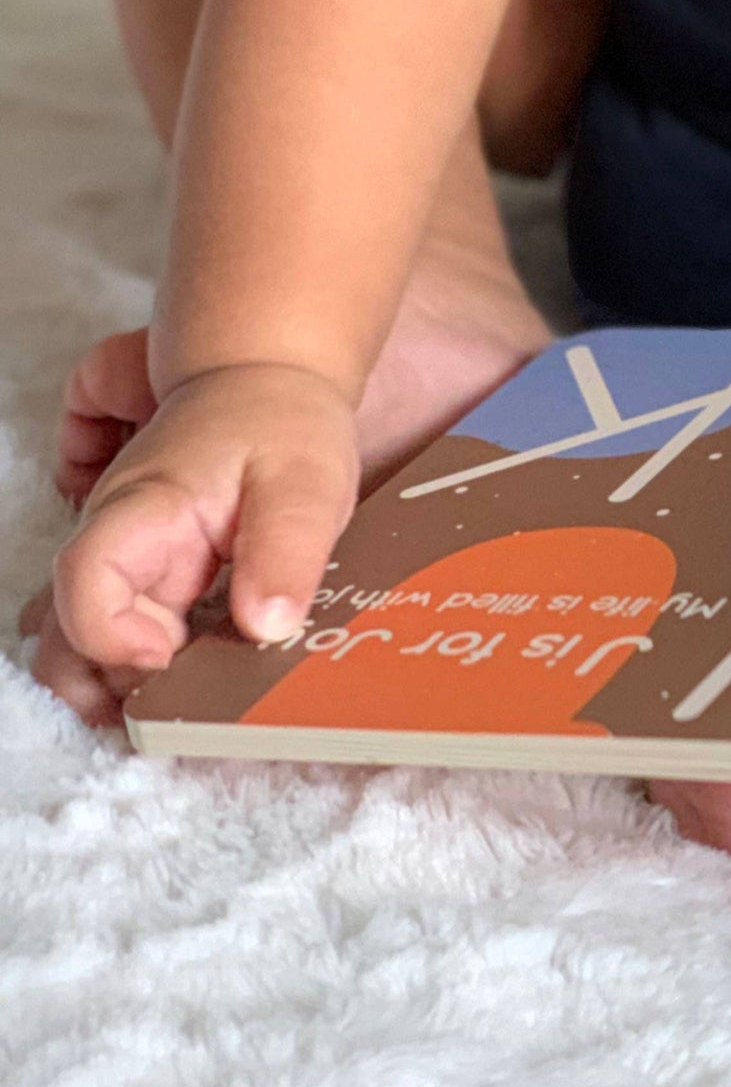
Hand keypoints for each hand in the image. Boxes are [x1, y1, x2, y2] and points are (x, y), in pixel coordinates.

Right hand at [47, 360, 358, 685]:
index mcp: (146, 508)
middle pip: (68, 630)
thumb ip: (286, 551)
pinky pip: (117, 628)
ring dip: (115, 681)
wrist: (270, 379)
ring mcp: (127, 558)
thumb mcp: (306, 481)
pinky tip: (188, 677)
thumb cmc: (286, 423)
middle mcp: (118, 537)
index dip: (111, 636)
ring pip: (82, 638)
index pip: (84, 578)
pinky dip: (136, 664)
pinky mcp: (146, 573)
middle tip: (178, 705)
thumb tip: (265, 628)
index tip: (171, 656)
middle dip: (106, 682)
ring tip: (180, 707)